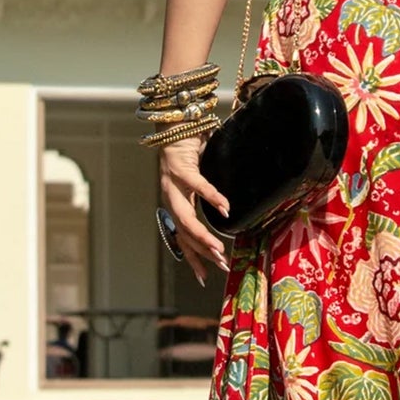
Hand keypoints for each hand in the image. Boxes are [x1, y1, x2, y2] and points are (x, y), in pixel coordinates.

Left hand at [158, 139, 231, 286]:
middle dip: (202, 252)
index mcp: (176, 203)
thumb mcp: (198, 180)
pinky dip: (212, 198)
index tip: (204, 276)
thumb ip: (207, 196)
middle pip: (184, 233)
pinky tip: (225, 208)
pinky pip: (198, 186)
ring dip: (203, 235)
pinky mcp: (179, 168)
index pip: (183, 237)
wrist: (175, 123)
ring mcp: (172, 184)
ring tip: (219, 249)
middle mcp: (171, 197)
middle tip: (220, 265)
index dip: (192, 257)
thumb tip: (228, 211)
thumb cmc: (190, 151)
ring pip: (185, 218)